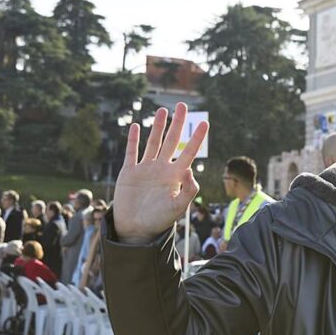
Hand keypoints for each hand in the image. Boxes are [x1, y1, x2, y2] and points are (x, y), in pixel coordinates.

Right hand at [112, 103, 208, 245]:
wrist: (136, 229)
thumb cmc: (160, 220)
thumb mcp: (179, 208)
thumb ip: (189, 190)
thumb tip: (190, 170)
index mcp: (176, 175)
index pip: (189, 152)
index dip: (196, 138)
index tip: (205, 123)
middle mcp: (162, 168)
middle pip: (171, 140)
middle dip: (178, 123)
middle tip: (183, 105)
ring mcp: (146, 169)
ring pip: (153, 142)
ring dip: (158, 126)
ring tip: (163, 110)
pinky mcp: (130, 172)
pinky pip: (132, 152)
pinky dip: (134, 139)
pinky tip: (137, 126)